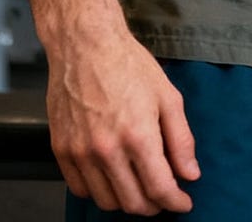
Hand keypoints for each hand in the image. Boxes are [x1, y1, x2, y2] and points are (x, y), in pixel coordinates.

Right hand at [45, 25, 198, 214]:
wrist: (85, 45)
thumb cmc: (129, 65)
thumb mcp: (167, 96)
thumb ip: (181, 139)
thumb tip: (191, 174)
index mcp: (138, 135)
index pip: (159, 188)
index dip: (175, 202)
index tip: (184, 203)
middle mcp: (106, 150)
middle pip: (133, 202)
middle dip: (154, 207)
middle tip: (164, 197)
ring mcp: (80, 153)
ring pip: (106, 201)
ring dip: (127, 202)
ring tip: (140, 187)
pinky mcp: (61, 151)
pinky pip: (81, 189)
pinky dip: (100, 192)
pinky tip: (113, 178)